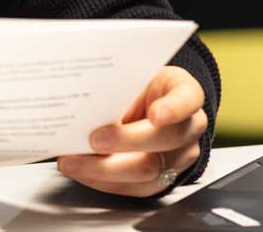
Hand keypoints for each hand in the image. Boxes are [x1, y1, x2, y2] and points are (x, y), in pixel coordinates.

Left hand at [57, 65, 208, 197]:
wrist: (141, 104)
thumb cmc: (133, 86)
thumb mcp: (127, 75)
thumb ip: (114, 84)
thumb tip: (80, 97)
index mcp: (184, 92)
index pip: (188, 98)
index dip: (173, 108)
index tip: (155, 114)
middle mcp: (188, 127)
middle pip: (167, 139)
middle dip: (126, 141)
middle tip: (94, 140)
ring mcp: (179, 156)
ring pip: (150, 170)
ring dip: (105, 169)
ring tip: (74, 162)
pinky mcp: (162, 179)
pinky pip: (136, 187)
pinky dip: (104, 181)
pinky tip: (82, 172)